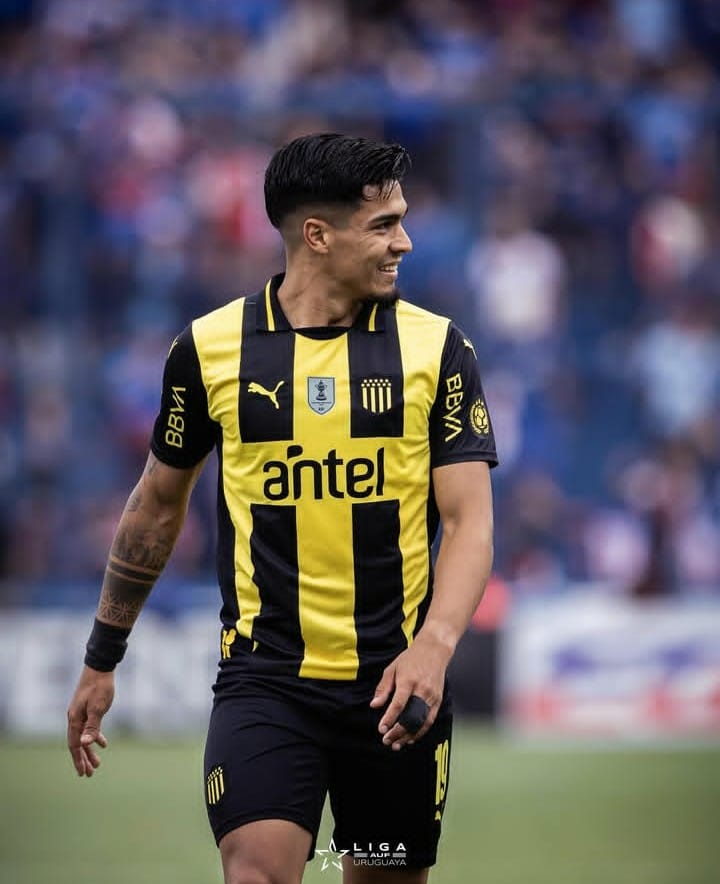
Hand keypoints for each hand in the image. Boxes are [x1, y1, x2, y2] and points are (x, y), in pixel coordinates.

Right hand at [67, 666, 114, 776]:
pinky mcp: (87, 709)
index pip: (74, 745)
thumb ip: (92, 726)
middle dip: (83, 759)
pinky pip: (89, 728)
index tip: (83, 773)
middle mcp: (74, 718)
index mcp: (75, 719)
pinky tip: (103, 743)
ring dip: (89, 750)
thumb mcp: (98, 708)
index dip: (78, 760)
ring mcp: (80, 713)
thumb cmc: (100, 687)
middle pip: (78, 744)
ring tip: (98, 763)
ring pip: (83, 737)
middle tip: (90, 774)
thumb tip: (84, 745)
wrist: (100, 668)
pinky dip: (95, 737)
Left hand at [370, 632, 451, 750]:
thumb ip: (383, 688)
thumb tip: (374, 705)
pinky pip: (430, 720)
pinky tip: (411, 738)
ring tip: (397, 744)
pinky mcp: (438, 700)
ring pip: (421, 722)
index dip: (389, 719)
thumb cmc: (410, 659)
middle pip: (411, 716)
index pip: (398, 704)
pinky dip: (421, 731)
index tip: (381, 729)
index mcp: (408, 681)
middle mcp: (421, 690)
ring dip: (409, 736)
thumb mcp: (392, 668)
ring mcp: (431, 696)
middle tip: (387, 740)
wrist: (434, 650)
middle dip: (398, 732)